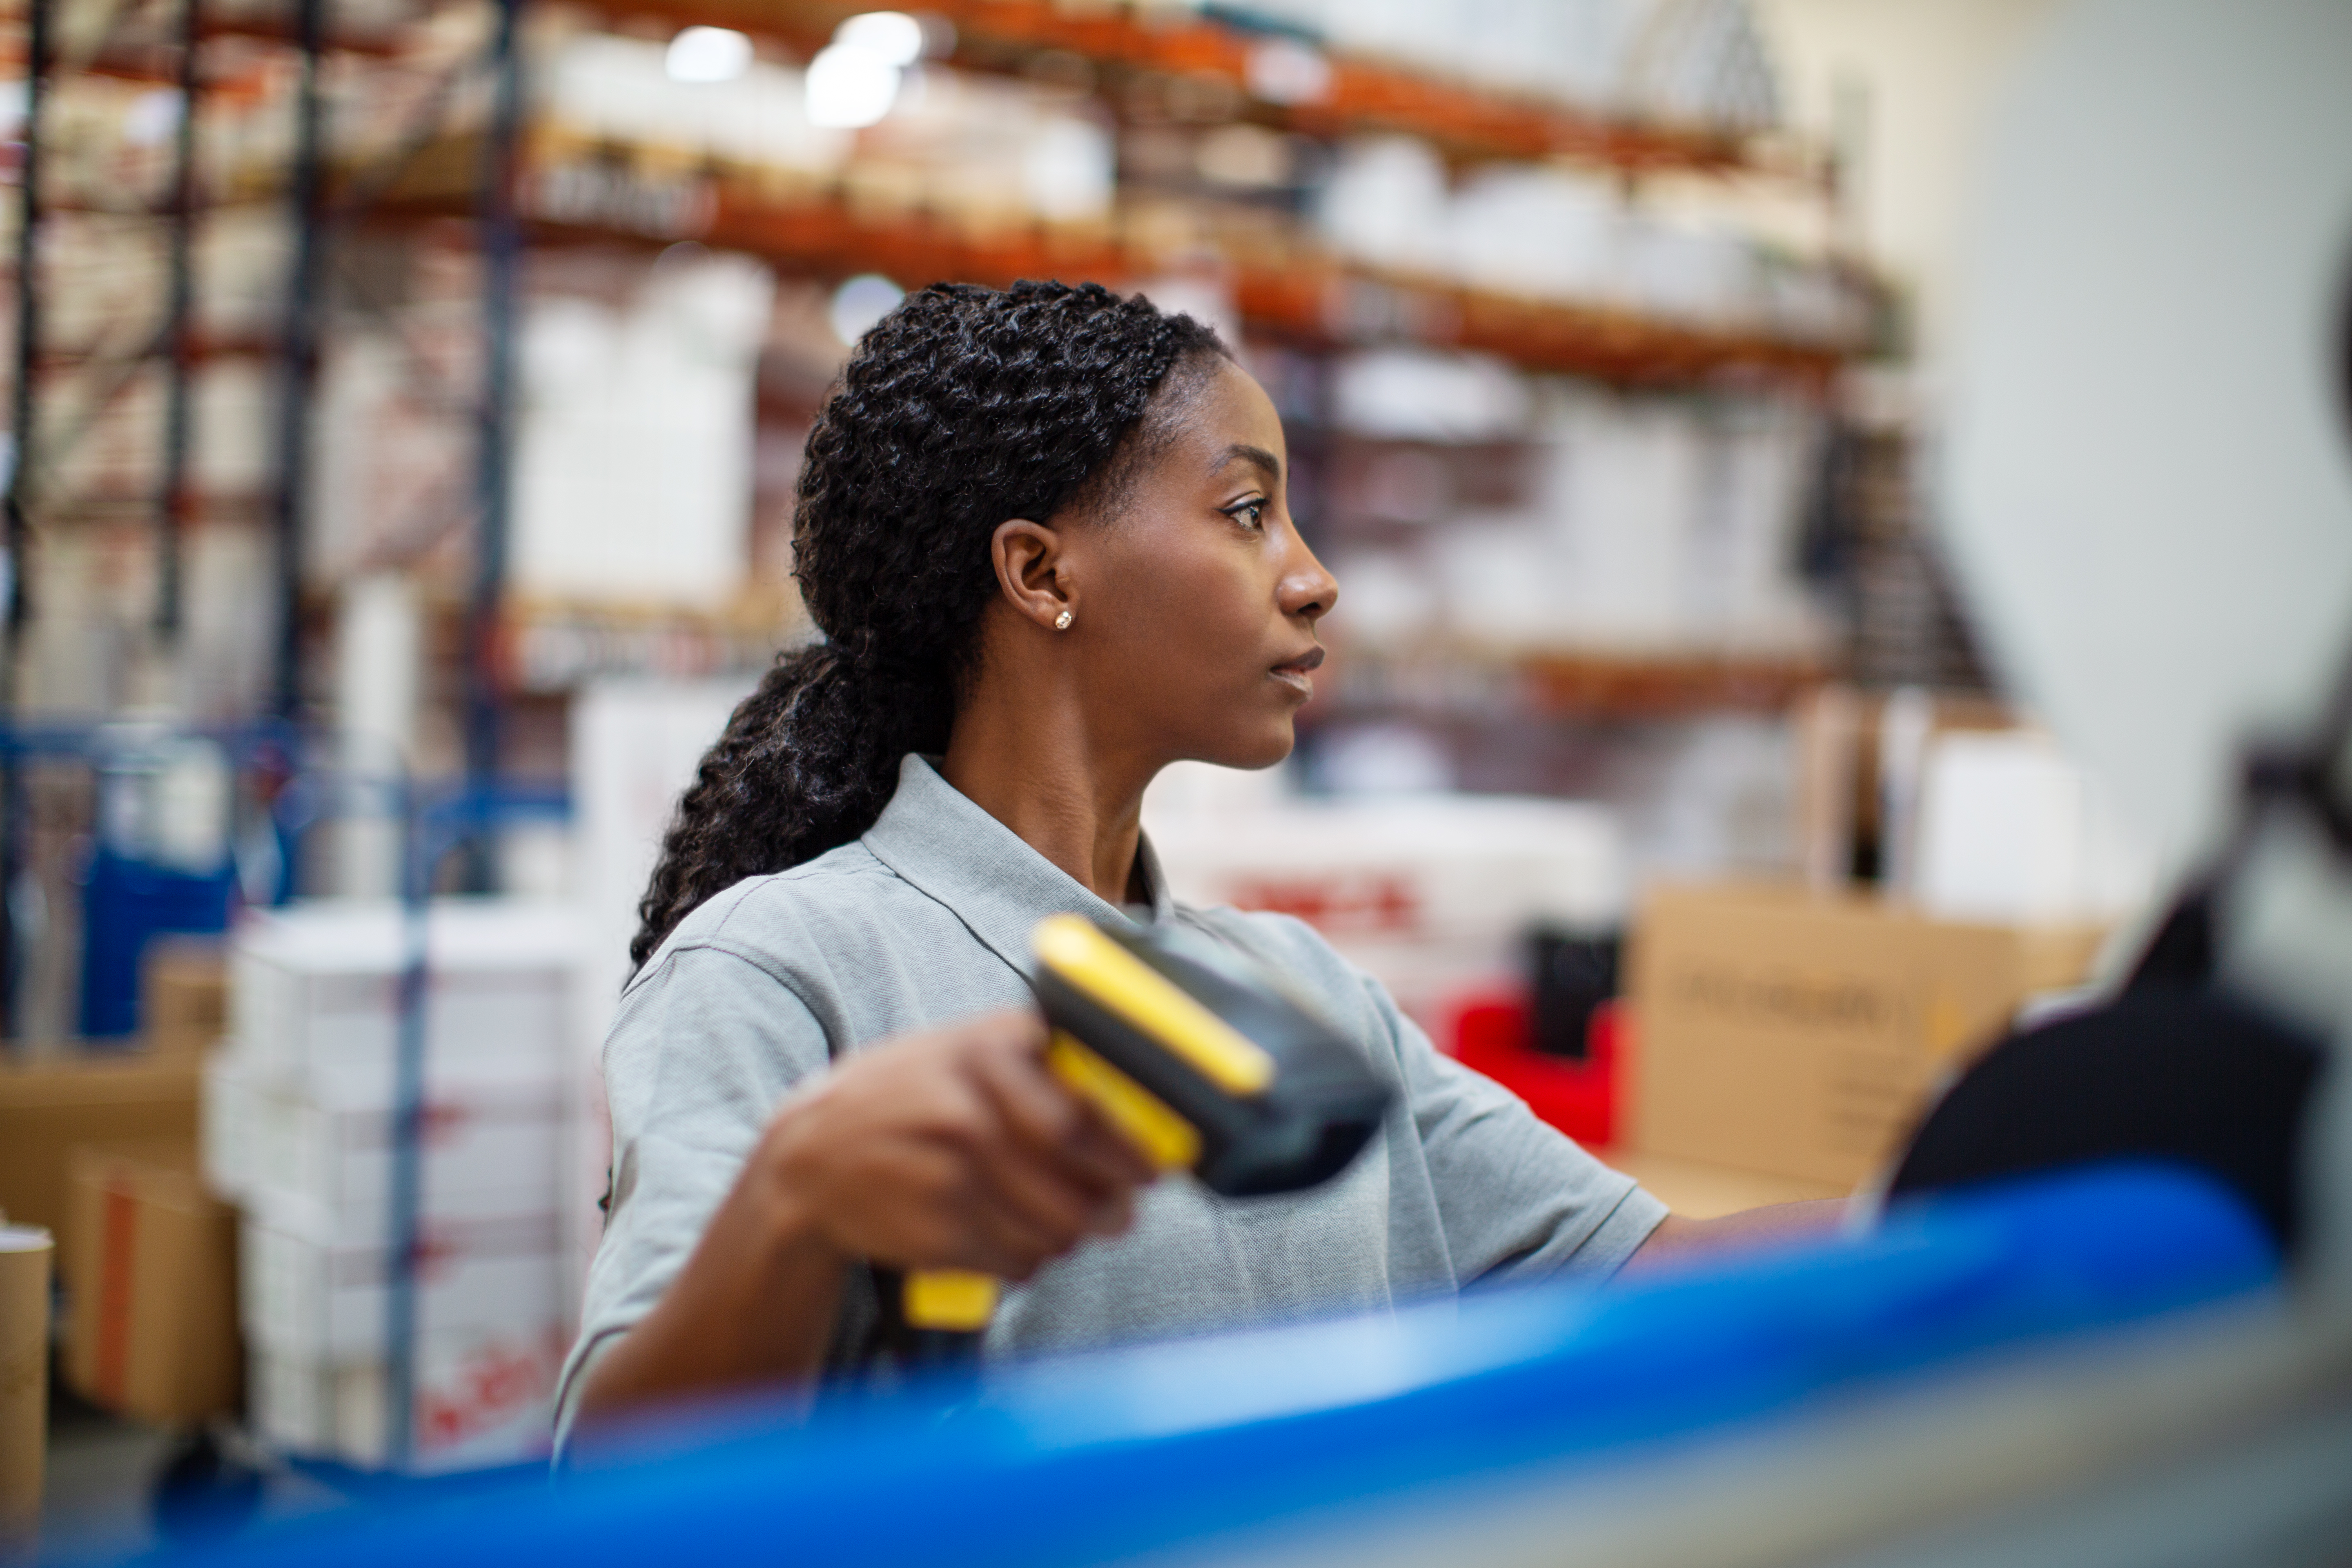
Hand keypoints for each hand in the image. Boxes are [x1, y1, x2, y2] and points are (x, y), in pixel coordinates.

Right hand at [753, 1009, 1158, 1281]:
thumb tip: (1142, 1125)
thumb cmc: (913, 1098)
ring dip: (1067, 1238)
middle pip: (1080, 1184)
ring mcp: (950, 1171)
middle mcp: (971, 1106)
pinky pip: (1018, 1262)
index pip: (1088, 1115)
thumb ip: (1048, 1071)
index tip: (1156, 1171)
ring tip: (1052, 1222)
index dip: (1133, 1153)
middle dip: (1111, 1209)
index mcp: (991, 1048)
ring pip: (1055, 1231)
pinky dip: (1026, 1261)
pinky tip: (1003, 1236)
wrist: (812, 1153)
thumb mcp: (970, 1053)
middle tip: (1120, 1215)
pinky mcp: (937, 1229)